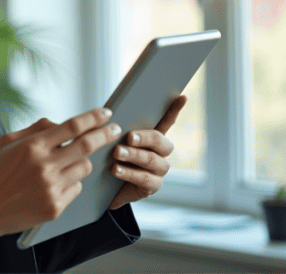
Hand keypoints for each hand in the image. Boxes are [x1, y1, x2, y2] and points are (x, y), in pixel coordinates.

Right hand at [0, 107, 120, 250]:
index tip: (105, 113)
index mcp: (32, 147)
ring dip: (82, 161)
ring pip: (85, 168)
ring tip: (66, 163)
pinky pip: (76, 188)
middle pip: (87, 145)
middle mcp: (44, 166)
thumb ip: (36, 129)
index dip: (93, 118)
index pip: (72, 126)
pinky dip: (71, 182)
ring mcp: (51, 188)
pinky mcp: (55, 207)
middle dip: (105, 134)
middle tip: (115, 129)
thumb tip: (61, 123)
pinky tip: (54, 183)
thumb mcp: (7, 142)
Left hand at [108, 95, 185, 209]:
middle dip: (145, 137)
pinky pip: (145, 179)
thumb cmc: (108, 160)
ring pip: (151, 160)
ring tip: (116, 153)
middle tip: (128, 137)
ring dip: (134, 155)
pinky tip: (115, 169)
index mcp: (152, 138)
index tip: (182, 97)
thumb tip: (110, 113)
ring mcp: (158, 170)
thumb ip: (116, 130)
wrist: (103, 189)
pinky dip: (129, 173)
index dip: (174, 110)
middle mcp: (160, 153)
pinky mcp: (153, 187)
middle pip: (160, 141)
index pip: (166, 121)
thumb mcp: (111, 142)